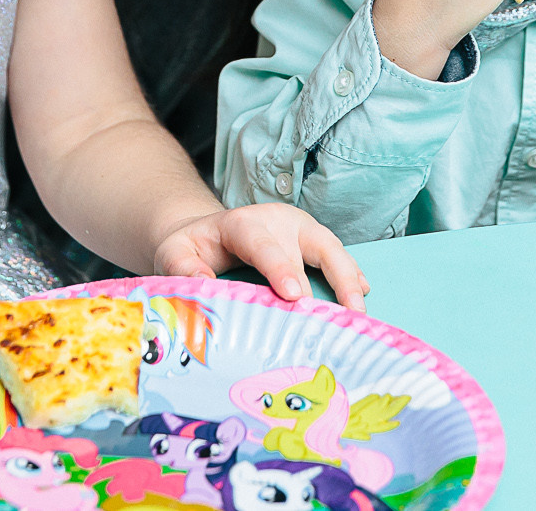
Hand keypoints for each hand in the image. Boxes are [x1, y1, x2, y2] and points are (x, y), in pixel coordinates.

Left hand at [155, 203, 367, 314]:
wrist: (205, 235)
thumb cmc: (191, 249)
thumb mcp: (173, 254)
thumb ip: (182, 268)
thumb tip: (203, 285)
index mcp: (241, 223)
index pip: (262, 243)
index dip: (280, 267)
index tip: (294, 294)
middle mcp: (277, 220)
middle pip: (306, 248)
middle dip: (326, 280)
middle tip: (340, 314)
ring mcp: (299, 229)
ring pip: (331, 248)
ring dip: (349, 277)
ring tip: (359, 310)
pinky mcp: (312, 241)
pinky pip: (337, 255)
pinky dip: (352, 274)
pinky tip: (362, 294)